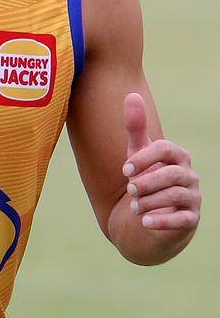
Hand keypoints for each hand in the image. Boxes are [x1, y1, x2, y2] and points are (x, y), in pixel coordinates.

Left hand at [122, 93, 200, 232]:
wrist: (150, 214)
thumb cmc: (146, 178)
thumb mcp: (137, 153)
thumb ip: (135, 127)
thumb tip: (132, 95)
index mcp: (177, 156)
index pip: (165, 149)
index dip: (144, 158)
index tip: (124, 169)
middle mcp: (189, 175)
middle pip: (171, 174)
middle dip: (147, 181)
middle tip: (130, 189)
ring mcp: (193, 197)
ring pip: (175, 195)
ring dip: (150, 201)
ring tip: (134, 207)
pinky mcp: (191, 219)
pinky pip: (182, 220)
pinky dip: (162, 221)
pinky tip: (144, 222)